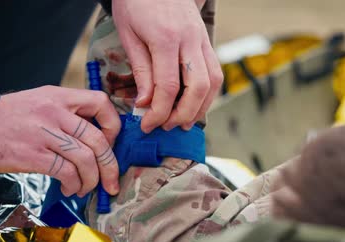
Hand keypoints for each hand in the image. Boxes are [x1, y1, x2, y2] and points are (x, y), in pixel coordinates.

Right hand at [0, 86, 120, 196]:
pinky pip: (66, 172)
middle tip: (112, 181)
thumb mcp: (41, 102)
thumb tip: (98, 138)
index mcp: (60, 96)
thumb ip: (69, 114)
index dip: (113, 125)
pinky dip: (74, 184)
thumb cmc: (9, 118)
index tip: (111, 143)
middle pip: (98, 139)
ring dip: (92, 180)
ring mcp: (44, 133)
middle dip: (111, 166)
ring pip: (86, 159)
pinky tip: (70, 188)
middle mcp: (55, 112)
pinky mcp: (33, 155)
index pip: (101, 103)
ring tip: (86, 187)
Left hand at [113, 0, 223, 132]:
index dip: (158, 112)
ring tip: (184, 121)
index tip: (146, 125)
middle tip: (166, 126)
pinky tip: (195, 103)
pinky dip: (208, 93)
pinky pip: (215, 72)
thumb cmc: (137, 3)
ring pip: (213, 82)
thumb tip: (145, 103)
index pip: (168, 87)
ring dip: (200, 107)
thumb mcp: (128, 34)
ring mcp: (202, 40)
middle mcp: (190, 41)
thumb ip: (141, 70)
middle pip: (197, 88)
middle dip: (182, 114)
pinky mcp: (207, 41)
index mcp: (165, 39)